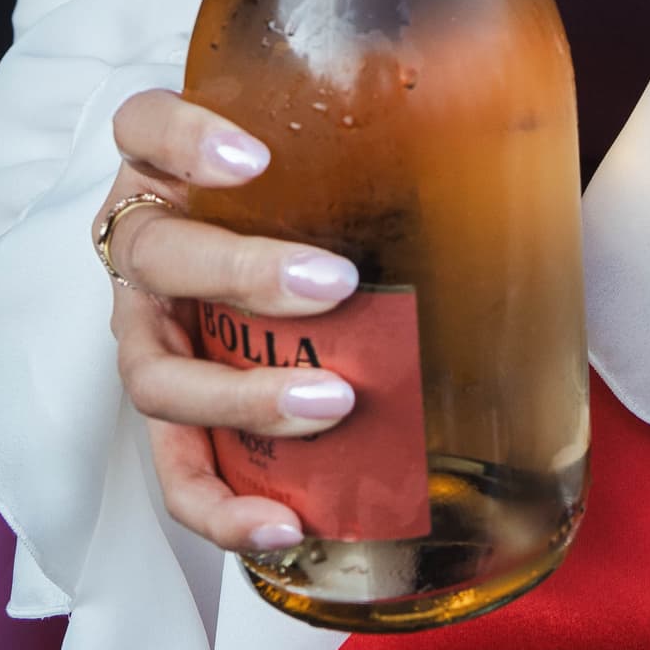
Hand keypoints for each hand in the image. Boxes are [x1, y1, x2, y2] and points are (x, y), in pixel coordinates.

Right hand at [101, 90, 359, 555]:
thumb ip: (376, 134)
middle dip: (243, 273)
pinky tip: (285, 523)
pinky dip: (223, 506)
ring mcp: (144, 332)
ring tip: (329, 403)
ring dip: (243, 395)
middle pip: (158, 254)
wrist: (245, 246)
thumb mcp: (310, 148)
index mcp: (164, 166)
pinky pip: (176, 472)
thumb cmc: (285, 191)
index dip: (186, 138)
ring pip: (156, 373)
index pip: (145, 126)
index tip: (255, 156)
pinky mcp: (169, 415)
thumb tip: (506, 130)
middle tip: (333, 282)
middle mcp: (143, 246)